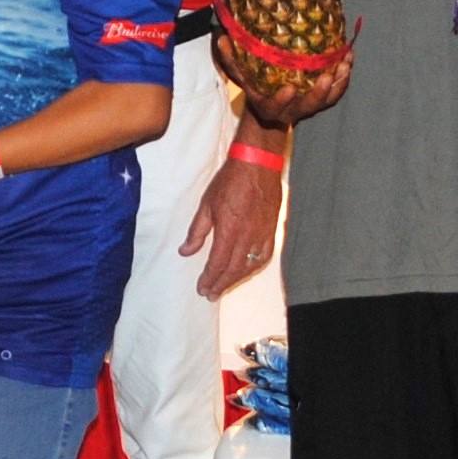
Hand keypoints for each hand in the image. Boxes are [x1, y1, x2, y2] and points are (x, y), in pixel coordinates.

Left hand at [182, 156, 282, 298]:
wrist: (257, 164)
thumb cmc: (230, 181)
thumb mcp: (206, 205)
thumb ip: (197, 231)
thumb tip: (185, 251)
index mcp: (229, 230)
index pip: (218, 263)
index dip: (209, 279)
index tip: (202, 289)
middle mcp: (247, 236)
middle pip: (234, 269)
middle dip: (221, 284)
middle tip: (211, 294)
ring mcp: (262, 234)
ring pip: (250, 265)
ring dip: (237, 279)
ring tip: (226, 285)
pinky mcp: (272, 229)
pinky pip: (266, 255)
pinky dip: (256, 266)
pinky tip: (247, 270)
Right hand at [212, 35, 353, 126]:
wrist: (271, 113)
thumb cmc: (256, 89)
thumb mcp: (241, 77)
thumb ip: (231, 60)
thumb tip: (222, 38)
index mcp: (270, 106)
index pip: (275, 106)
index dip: (282, 99)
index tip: (289, 88)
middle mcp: (292, 109)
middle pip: (309, 105)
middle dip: (319, 92)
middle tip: (327, 75)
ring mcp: (309, 106)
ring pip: (327, 99)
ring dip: (338, 82)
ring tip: (345, 62)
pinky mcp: (322, 100)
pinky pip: (338, 91)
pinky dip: (344, 76)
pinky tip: (348, 56)